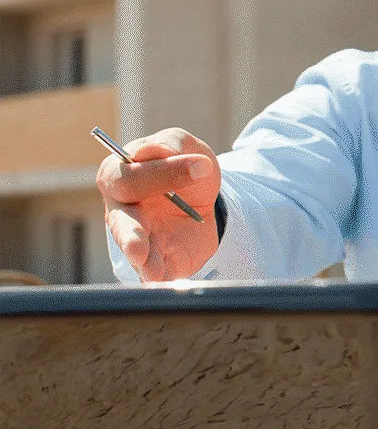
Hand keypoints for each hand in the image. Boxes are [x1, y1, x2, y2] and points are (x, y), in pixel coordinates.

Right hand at [97, 129, 220, 280]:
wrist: (206, 198)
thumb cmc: (183, 165)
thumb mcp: (184, 146)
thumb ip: (169, 145)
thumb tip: (149, 151)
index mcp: (119, 176)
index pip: (128, 177)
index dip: (161, 173)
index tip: (201, 166)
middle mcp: (122, 211)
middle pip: (122, 225)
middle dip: (130, 238)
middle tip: (138, 250)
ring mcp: (138, 240)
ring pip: (137, 256)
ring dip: (145, 266)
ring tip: (152, 274)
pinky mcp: (159, 261)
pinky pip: (158, 274)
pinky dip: (163, 280)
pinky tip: (166, 283)